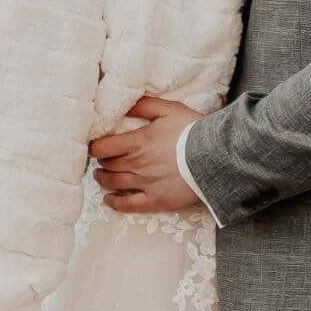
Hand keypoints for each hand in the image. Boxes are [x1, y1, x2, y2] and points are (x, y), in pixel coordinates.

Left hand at [89, 93, 200, 213]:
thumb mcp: (169, 109)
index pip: (102, 147)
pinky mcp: (155, 200)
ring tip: (102, 176)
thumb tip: (126, 105)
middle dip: (101, 161)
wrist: (215, 156)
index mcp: (137, 142)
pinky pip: (128, 205)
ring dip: (103, 179)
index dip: (95, 146)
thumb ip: (145, 106)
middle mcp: (136, 164)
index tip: (95, 146)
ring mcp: (144, 184)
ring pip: (113, 184)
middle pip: (107, 165)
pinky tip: (109, 199)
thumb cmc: (193, 131)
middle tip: (102, 159)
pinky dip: (115, 202)